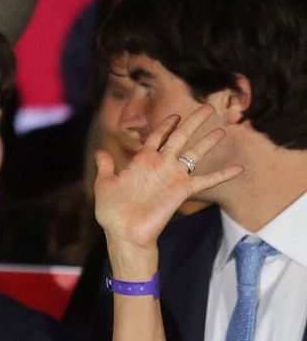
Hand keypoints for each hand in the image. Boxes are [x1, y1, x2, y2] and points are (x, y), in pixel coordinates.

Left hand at [93, 105, 241, 270]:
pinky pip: (206, 180)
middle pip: (180, 137)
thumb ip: (105, 167)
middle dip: (193, 122)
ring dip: (208, 141)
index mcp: (142, 161)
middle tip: (207, 107)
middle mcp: (160, 165)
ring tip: (222, 129)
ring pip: (194, 153)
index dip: (166, 125)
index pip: (157, 137)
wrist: (124, 233)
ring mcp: (173, 177)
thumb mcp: (104, 185)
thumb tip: (100, 152)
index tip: (176, 116)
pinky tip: (239, 168)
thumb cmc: (112, 212)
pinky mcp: (182, 190)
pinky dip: (223, 174)